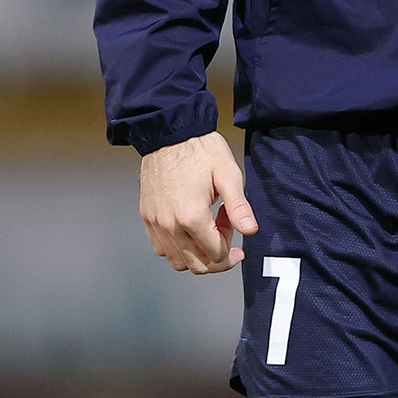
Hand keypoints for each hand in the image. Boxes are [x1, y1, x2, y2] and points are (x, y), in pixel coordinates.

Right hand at [139, 131, 256, 274]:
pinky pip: (161, 248)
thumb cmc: (200, 150)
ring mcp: (155, 222)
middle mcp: (170, 225)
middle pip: (197, 265)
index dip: (231, 245)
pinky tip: (188, 228)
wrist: (169, 132)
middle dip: (217, 255)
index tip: (233, 224)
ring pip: (178, 261)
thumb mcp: (228, 174)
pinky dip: (177, 248)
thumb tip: (250, 230)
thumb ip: (239, 207)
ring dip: (197, 253)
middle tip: (224, 230)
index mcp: (192, 217)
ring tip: (205, 228)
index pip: (216, 255)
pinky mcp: (147, 216)